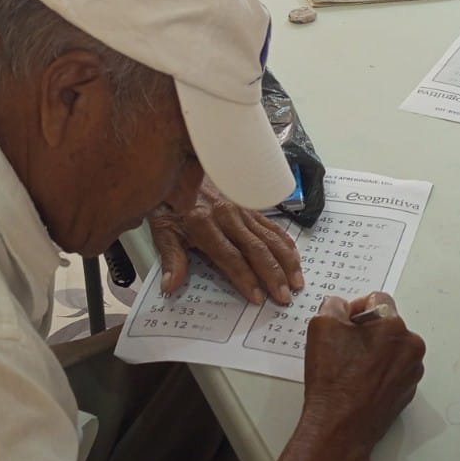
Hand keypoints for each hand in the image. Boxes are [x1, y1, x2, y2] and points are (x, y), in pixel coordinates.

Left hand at [149, 179, 303, 304]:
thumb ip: (171, 259)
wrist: (180, 163)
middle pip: (257, 249)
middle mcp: (228, 216)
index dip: (245, 278)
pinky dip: (286, 243)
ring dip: (286, 261)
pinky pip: (273, 226)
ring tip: (297, 283)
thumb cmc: (171, 201)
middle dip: (273, 275)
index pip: (230, 256)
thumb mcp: (163, 228)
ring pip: (271, 237)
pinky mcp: (251, 206)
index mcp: (204, 224)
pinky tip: (295, 258)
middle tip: (284, 298)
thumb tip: (170, 287)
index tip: (257, 297)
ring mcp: (243, 210)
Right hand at [273, 293, 425, 460]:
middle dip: (365, 331)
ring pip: (390, 349)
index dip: (355, 308)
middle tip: (342, 346)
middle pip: (386, 325)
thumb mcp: (322, 327)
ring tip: (348, 368)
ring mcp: (411, 373)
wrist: (340, 427)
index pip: (377, 300)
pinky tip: (357, 382)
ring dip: (372, 351)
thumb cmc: (334, 382)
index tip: (344, 322)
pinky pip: (392, 371)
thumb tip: (340, 307)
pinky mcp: (406, 392)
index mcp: (394, 327)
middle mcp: (410, 348)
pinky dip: (377, 372)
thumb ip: (333, 305)